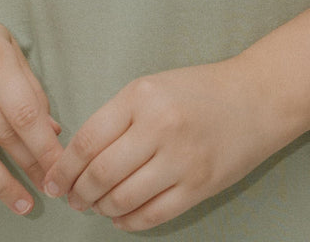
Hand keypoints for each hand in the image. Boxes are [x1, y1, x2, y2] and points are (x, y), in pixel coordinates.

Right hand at [0, 0, 62, 219]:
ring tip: (24, 203)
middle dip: (32, 166)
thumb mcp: (4, 44)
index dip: (47, 146)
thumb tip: (53, 131)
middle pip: (4, 134)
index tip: (63, 167)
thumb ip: (29, 86)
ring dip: (1, 185)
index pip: (26, 112)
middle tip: (54, 188)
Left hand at [41, 58, 282, 231]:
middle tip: (73, 198)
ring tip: (97, 205)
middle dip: (79, 193)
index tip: (53, 180)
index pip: (88, 140)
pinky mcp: (199, 186)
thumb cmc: (199, 90)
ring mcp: (181, 159)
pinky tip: (121, 216)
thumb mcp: (152, 87)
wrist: (256, 98)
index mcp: (141, 96)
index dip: (64, 167)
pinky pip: (152, 215)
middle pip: (101, 174)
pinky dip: (129, 222)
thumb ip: (118, 117)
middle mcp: (159, 126)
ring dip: (102, 208)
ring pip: (123, 199)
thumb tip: (78, 158)